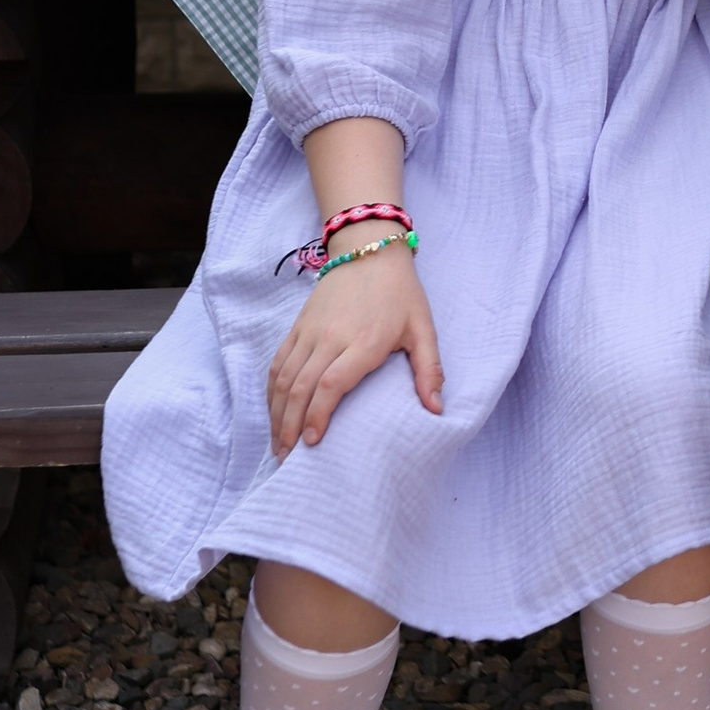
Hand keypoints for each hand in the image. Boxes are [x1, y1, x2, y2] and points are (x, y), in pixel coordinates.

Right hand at [268, 243, 444, 456]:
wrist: (369, 250)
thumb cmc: (401, 293)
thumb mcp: (423, 328)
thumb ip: (429, 370)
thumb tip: (437, 409)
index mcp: (363, 342)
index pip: (331, 384)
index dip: (318, 416)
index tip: (314, 444)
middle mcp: (330, 338)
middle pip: (300, 388)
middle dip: (291, 427)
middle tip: (289, 460)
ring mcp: (309, 332)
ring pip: (283, 378)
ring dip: (277, 415)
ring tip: (279, 446)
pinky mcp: (298, 326)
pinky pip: (278, 363)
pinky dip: (272, 391)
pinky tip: (273, 414)